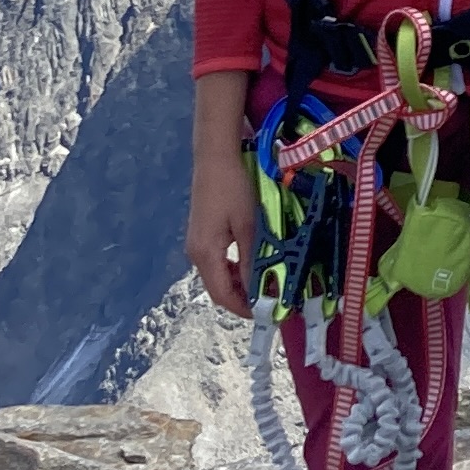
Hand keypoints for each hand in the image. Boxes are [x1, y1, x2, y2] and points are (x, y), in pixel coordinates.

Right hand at [187, 73, 256, 318]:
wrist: (215, 156)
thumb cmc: (234, 189)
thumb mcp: (248, 225)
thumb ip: (252, 260)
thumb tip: (260, 291)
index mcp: (206, 255)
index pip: (223, 296)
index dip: (244, 309)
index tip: (269, 314)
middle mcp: (196, 254)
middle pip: (218, 288)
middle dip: (244, 298)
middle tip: (273, 298)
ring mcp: (197, 243)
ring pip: (218, 275)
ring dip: (240, 283)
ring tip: (267, 282)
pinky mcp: (202, 233)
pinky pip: (218, 261)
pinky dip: (234, 269)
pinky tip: (253, 262)